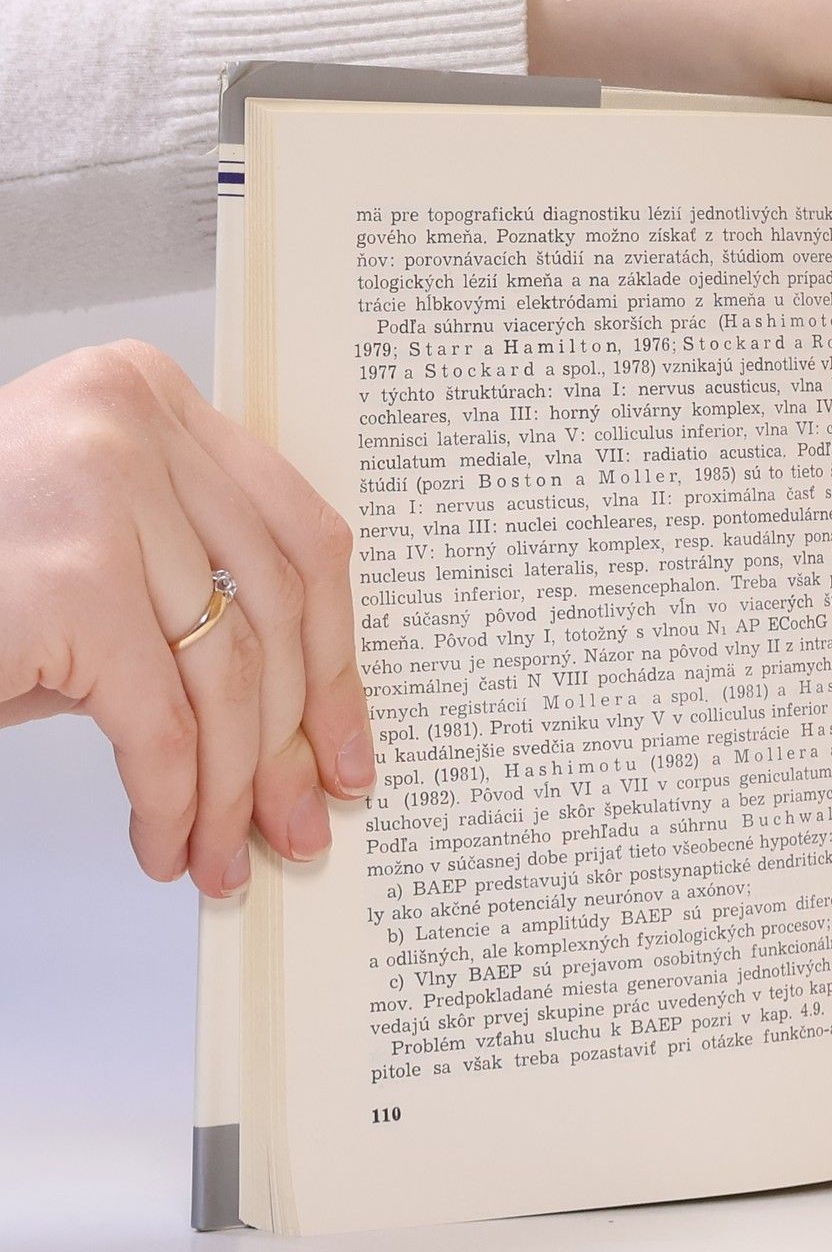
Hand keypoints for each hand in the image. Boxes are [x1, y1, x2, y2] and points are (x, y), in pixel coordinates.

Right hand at [0, 342, 374, 895]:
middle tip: (302, 822)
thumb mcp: (88, 560)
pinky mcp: (63, 581)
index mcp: (145, 397)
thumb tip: (298, 732)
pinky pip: (159, 724)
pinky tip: (166, 843)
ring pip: (229, 674)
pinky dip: (173, 802)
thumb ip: (183, 601)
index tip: (347, 741)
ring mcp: (97, 492)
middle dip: (295, 740)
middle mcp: (129, 423)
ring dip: (234, 788)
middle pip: (275, 610)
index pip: (298, 536)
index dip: (337, 656)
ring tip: (226, 855)